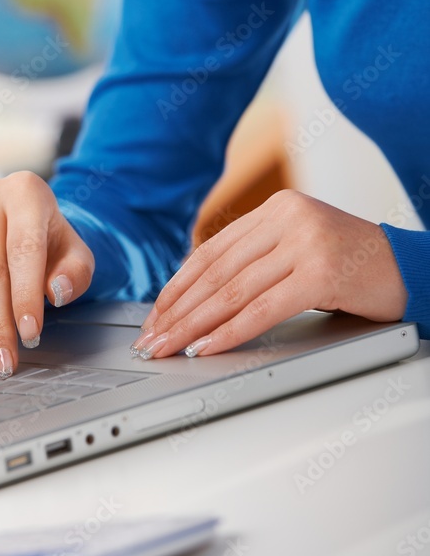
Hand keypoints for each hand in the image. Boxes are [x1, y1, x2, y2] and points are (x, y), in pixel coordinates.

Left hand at [130, 190, 407, 358]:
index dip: (177, 287)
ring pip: (232, 292)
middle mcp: (287, 218)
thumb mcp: (299, 246)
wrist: (410, 268)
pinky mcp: (319, 274)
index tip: (155, 315)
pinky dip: (229, 333)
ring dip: (194, 326)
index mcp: (276, 208)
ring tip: (169, 348)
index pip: (211, 251)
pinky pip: (262, 310)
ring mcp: (303, 243)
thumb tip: (199, 295)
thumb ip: (257, 257)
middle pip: (215, 272)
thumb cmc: (352, 264)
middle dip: (177, 311)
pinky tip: (206, 348)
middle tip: (151, 339)